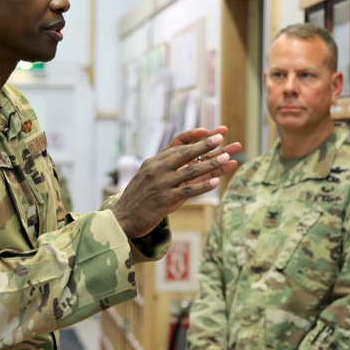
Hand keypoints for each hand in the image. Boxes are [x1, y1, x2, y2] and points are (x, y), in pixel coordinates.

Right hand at [113, 126, 241, 238]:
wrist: (122, 219)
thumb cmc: (138, 199)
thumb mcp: (148, 177)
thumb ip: (164, 168)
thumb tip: (186, 162)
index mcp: (153, 161)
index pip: (176, 144)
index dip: (192, 136)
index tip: (207, 130)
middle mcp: (157, 169)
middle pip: (185, 153)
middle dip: (206, 145)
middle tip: (222, 136)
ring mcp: (161, 184)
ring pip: (190, 171)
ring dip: (211, 163)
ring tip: (227, 157)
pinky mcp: (164, 200)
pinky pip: (188, 191)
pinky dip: (203, 186)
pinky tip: (216, 181)